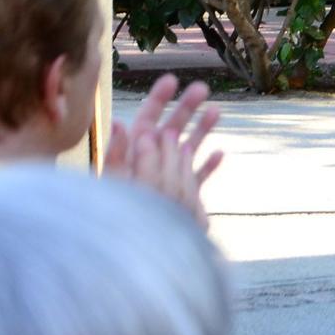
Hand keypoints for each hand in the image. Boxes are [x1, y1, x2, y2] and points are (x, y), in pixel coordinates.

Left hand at [104, 72, 221, 227]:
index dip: (158, 99)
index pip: (146, 120)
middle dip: (186, 108)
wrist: (132, 254)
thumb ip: (116, 155)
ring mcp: (169, 181)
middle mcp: (152, 164)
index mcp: (133, 156)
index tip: (172, 80)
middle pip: (171, 129)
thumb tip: (121, 123)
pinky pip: (197, 179)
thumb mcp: (113, 184)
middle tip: (203, 88)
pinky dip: (208, 165)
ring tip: (218, 111)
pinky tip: (221, 154)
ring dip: (202, 130)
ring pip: (188, 150)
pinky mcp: (183, 201)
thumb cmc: (115, 219)